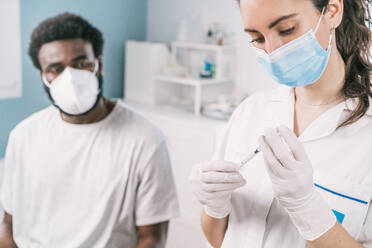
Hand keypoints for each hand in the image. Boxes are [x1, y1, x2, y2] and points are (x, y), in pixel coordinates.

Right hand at [189, 161, 245, 218]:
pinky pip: (217, 194)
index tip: (237, 166)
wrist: (209, 195)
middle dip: (228, 176)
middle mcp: (195, 178)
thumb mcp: (215, 171)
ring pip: (215, 187)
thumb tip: (236, 166)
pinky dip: (228, 190)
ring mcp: (198, 190)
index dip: (225, 165)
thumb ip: (223, 167)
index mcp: (197, 168)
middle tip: (240, 176)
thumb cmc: (213, 180)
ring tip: (240, 181)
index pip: (212, 165)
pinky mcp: (204, 199)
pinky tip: (234, 187)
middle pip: (212, 176)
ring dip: (230, 184)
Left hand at [259, 126, 335, 240]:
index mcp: (306, 166)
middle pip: (283, 154)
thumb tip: (278, 135)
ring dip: (265, 147)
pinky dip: (265, 158)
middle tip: (267, 129)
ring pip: (272, 162)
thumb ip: (293, 153)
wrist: (302, 201)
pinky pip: (268, 169)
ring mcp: (287, 181)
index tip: (280, 126)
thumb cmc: (300, 177)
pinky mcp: (277, 186)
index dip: (288, 136)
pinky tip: (262, 149)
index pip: (297, 148)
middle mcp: (297, 174)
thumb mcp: (303, 165)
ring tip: (261, 137)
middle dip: (274, 139)